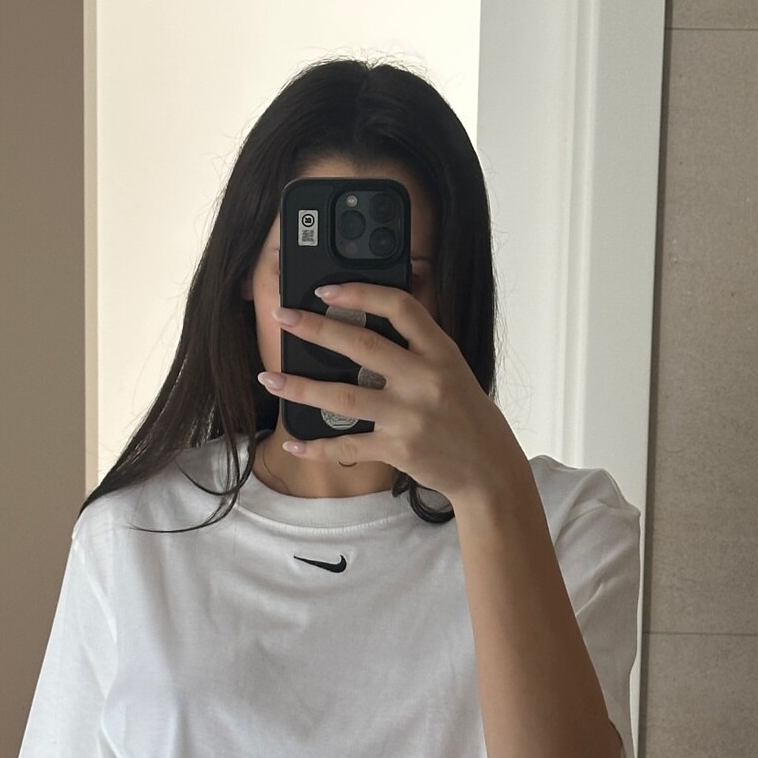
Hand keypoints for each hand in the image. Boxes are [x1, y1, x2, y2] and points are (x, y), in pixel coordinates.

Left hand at [260, 280, 529, 507]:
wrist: (487, 468)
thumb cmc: (465, 414)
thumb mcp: (453, 368)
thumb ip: (418, 344)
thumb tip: (372, 314)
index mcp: (441, 353)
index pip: (400, 308)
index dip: (360, 293)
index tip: (326, 289)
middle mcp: (425, 381)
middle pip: (362, 347)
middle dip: (316, 329)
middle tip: (283, 317)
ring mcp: (410, 417)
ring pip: (344, 397)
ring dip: (301, 388)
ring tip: (270, 378)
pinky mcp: (398, 450)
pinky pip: (348, 446)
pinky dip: (317, 447)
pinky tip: (293, 443)